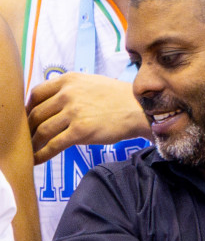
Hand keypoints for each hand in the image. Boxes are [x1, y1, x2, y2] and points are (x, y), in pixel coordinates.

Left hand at [26, 72, 150, 163]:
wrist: (141, 110)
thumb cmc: (120, 98)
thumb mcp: (92, 83)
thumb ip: (71, 89)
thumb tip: (53, 104)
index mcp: (69, 80)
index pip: (36, 93)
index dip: (28, 107)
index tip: (28, 119)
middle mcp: (68, 94)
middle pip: (36, 113)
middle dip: (29, 128)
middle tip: (27, 138)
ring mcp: (74, 112)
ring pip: (42, 129)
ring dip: (33, 143)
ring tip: (30, 151)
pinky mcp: (81, 131)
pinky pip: (54, 144)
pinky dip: (42, 153)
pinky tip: (37, 159)